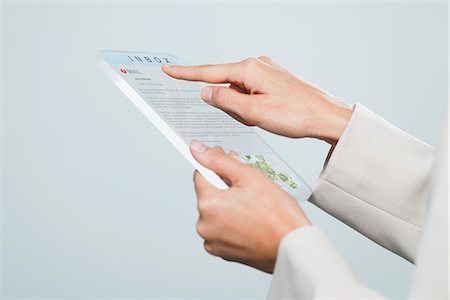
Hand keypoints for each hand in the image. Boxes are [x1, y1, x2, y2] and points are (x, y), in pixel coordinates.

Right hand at [163, 57, 352, 143]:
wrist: (327, 116)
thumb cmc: (295, 115)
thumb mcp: (254, 113)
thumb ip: (225, 101)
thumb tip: (206, 92)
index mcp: (249, 70)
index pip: (209, 72)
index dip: (186, 74)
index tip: (168, 70)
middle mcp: (256, 66)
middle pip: (225, 86)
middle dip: (229, 106)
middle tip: (249, 119)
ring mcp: (266, 72)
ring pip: (239, 93)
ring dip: (243, 109)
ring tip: (265, 118)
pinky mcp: (273, 81)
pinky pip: (251, 94)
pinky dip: (252, 107)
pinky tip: (268, 114)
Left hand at [189, 141, 309, 272]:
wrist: (292, 248)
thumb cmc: (277, 214)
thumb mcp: (249, 176)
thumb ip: (220, 160)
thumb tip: (196, 149)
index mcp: (208, 204)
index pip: (201, 174)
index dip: (218, 166)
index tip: (232, 166)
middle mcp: (204, 225)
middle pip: (209, 193)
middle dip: (226, 187)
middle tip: (250, 188)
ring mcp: (212, 241)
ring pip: (215, 212)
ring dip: (229, 205)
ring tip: (254, 207)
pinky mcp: (221, 252)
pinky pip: (221, 229)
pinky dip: (232, 223)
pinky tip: (250, 221)